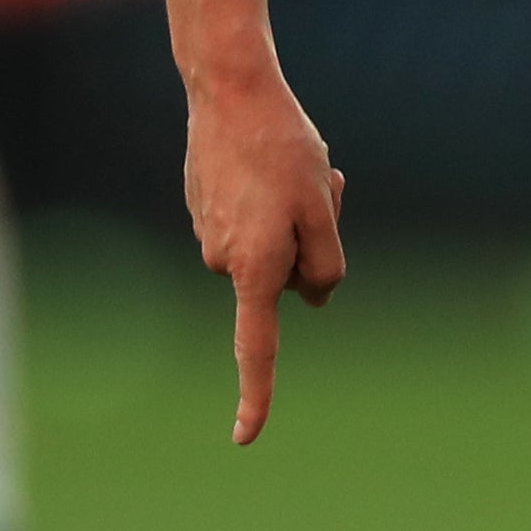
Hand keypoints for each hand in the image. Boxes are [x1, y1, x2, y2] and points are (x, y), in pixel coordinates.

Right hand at [183, 71, 345, 442]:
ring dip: (294, 216)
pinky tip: (268, 162)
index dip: (257, 396)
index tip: (245, 439)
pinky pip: (252, 221)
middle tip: (326, 186)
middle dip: (312, 243)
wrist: (228, 91)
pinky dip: (270, 201)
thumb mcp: (322, 206)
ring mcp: (208, 236)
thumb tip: (313, 301)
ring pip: (272, 246)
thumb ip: (325, 265)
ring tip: (294, 168)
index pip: (257, 348)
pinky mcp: (203, 210)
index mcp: (255, 268)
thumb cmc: (283, 148)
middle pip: (287, 277)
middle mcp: (223, 261)